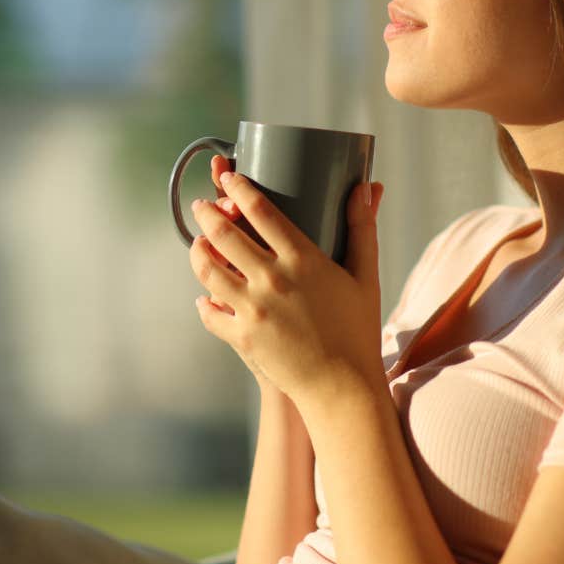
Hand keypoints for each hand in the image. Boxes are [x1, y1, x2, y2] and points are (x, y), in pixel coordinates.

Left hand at [189, 171, 385, 401]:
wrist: (343, 386)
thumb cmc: (358, 328)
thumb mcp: (365, 275)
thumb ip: (363, 228)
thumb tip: (366, 187)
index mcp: (303, 260)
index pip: (261, 211)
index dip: (239, 188)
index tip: (228, 177)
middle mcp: (273, 280)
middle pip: (225, 234)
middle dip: (207, 213)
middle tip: (202, 205)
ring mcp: (253, 310)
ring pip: (208, 269)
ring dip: (197, 250)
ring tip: (197, 242)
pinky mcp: (242, 338)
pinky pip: (210, 312)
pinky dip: (203, 302)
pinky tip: (204, 295)